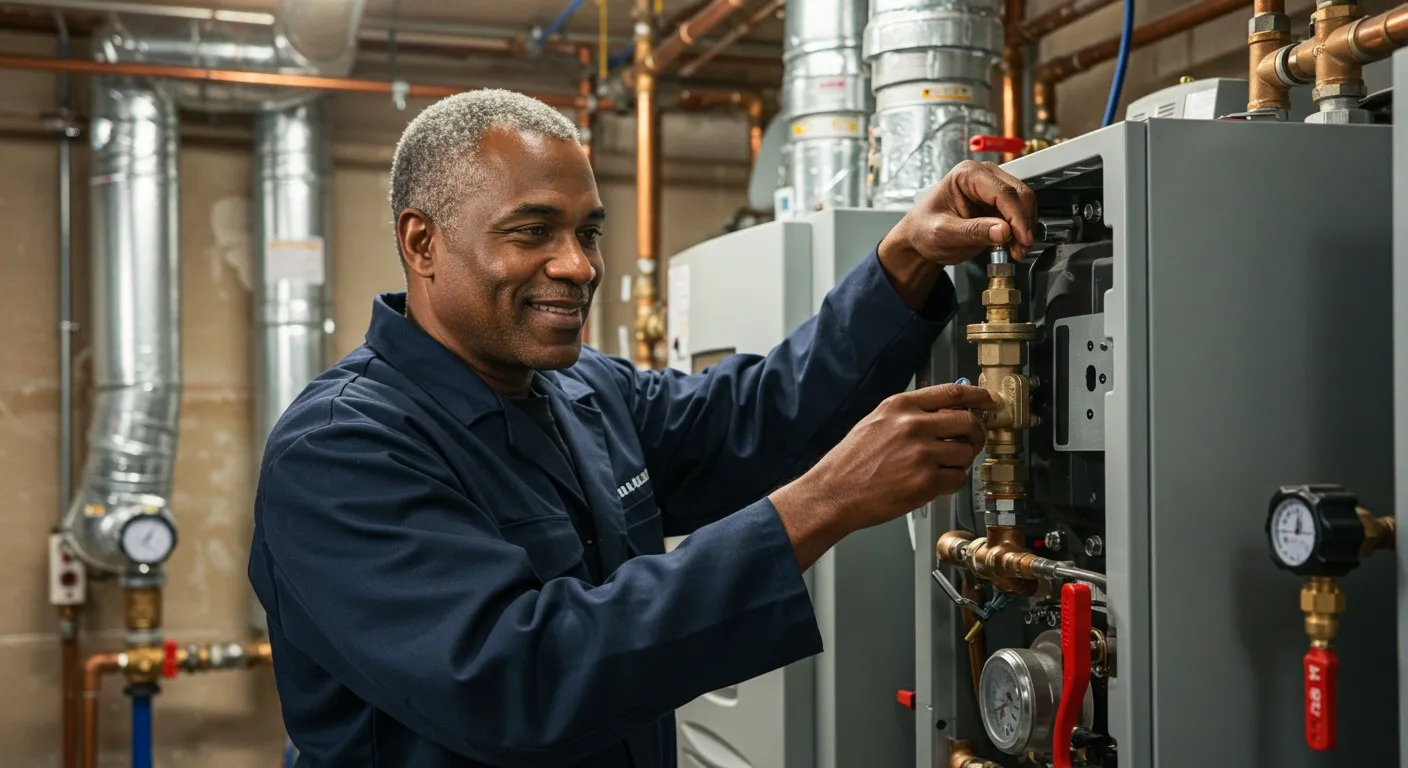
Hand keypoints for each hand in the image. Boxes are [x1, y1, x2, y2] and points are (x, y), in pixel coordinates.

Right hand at [769, 383, 996, 569]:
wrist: (833, 493)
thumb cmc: (850, 461)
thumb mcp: (875, 422)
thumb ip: (909, 414)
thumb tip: (945, 410)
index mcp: (900, 406)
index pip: (953, 392)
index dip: (979, 396)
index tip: (990, 400)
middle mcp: (913, 426)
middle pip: (969, 422)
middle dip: (976, 434)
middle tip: (972, 441)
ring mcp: (921, 454)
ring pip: (967, 453)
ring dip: (961, 462)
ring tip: (942, 467)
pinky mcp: (926, 482)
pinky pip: (958, 479)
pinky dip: (952, 482)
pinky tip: (934, 482)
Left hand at [879, 160, 1038, 266]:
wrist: (919, 239)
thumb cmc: (923, 229)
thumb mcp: (942, 233)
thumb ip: (972, 231)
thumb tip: (1003, 231)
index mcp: (966, 174)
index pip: (1003, 192)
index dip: (1017, 216)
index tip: (1022, 238)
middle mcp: (983, 176)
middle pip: (1020, 194)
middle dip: (1024, 223)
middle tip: (1021, 248)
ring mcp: (993, 189)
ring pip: (1024, 204)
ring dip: (1025, 229)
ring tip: (1016, 250)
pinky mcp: (998, 204)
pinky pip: (1020, 215)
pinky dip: (1020, 232)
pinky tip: (1013, 246)